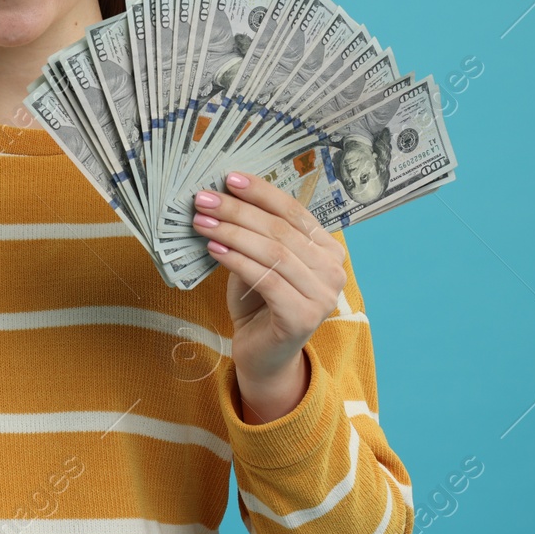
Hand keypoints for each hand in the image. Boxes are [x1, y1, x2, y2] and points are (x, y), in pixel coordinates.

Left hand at [190, 171, 347, 419]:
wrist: (262, 355)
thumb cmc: (258, 304)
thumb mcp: (257, 260)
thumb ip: (255, 233)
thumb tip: (224, 195)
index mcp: (328, 250)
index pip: (294, 211)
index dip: (261, 192)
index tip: (229, 178)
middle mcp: (334, 271)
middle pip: (281, 229)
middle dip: (238, 210)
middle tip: (204, 199)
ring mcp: (323, 296)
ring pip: (273, 252)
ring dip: (232, 232)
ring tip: (201, 221)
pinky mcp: (303, 317)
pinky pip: (265, 278)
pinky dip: (236, 260)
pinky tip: (213, 248)